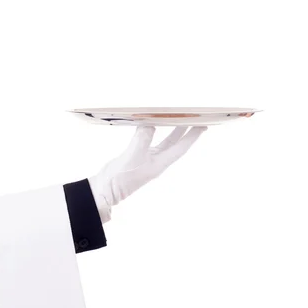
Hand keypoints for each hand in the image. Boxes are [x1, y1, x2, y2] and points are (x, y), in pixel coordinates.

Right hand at [88, 126, 206, 221]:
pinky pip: (148, 141)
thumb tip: (150, 123)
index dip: (192, 136)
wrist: (104, 190)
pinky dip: (152, 132)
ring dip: (169, 130)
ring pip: (162, 142)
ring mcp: (146, 160)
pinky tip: (150, 125)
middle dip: (183, 130)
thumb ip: (143, 138)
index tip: (202, 125)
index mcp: (160, 163)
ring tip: (175, 118)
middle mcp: (156, 161)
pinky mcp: (135, 158)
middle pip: (174, 144)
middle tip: (192, 117)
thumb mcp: (133, 155)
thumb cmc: (121, 178)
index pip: (180, 147)